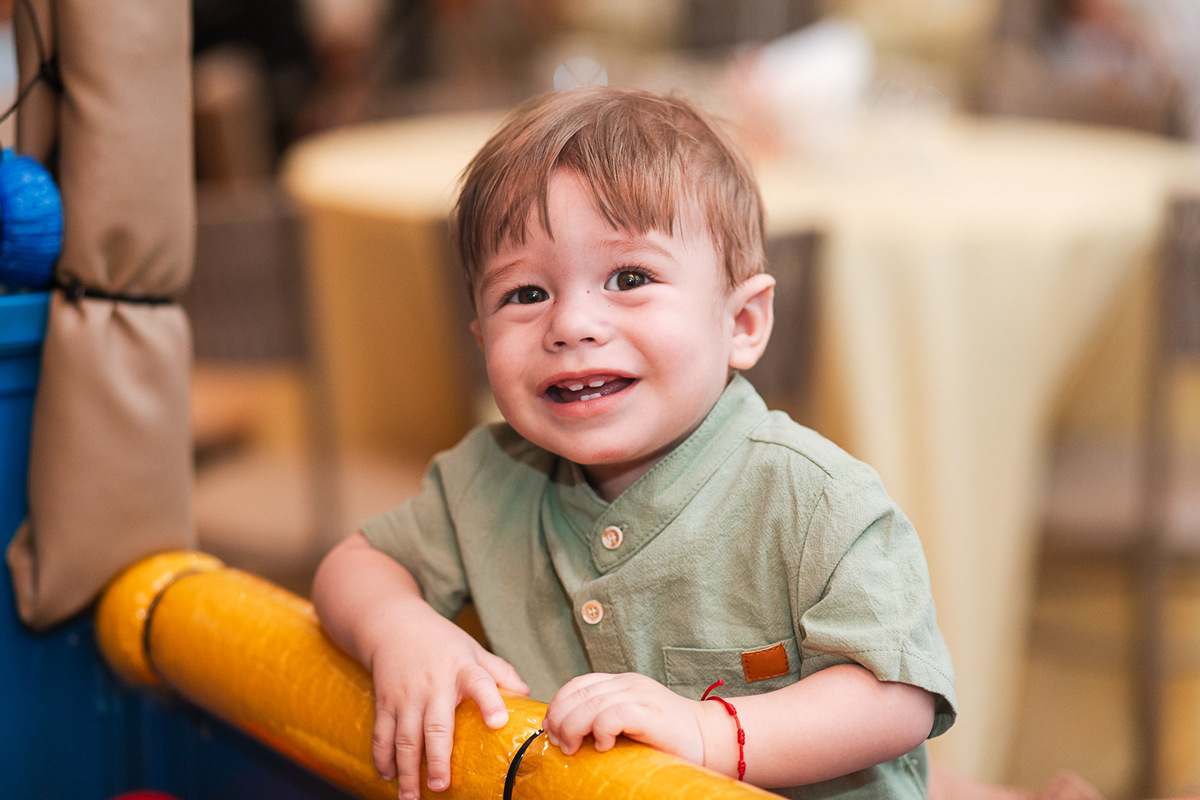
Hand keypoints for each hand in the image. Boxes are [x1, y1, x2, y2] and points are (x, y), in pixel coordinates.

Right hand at [365, 603, 529, 799]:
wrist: (394, 625)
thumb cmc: (442, 642)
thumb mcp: (473, 649)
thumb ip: (500, 671)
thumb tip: (527, 694)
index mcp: (462, 670)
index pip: (480, 683)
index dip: (490, 702)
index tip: (498, 723)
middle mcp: (433, 685)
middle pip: (436, 724)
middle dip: (438, 758)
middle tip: (442, 786)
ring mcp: (406, 695)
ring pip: (405, 736)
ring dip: (407, 769)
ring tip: (412, 797)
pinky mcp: (385, 702)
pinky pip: (382, 733)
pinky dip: (382, 756)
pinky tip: (388, 775)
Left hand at [542, 673, 706, 765]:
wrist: (710, 739)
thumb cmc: (668, 739)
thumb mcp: (630, 722)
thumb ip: (604, 719)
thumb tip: (566, 735)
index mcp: (622, 683)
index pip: (578, 684)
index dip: (558, 704)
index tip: (550, 728)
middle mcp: (629, 684)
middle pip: (579, 693)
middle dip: (560, 718)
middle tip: (558, 743)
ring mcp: (641, 696)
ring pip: (591, 703)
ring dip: (573, 727)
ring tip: (573, 748)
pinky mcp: (651, 714)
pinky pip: (614, 714)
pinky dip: (601, 729)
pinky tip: (603, 746)